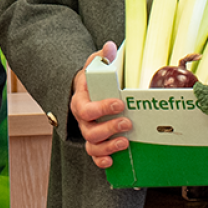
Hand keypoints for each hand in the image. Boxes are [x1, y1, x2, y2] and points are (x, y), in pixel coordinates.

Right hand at [71, 41, 131, 168]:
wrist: (85, 93)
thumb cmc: (93, 82)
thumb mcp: (95, 67)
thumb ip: (102, 58)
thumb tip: (109, 46)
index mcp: (80, 101)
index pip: (86, 108)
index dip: (102, 108)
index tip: (119, 104)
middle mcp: (82, 120)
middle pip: (90, 130)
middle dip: (109, 128)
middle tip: (127, 123)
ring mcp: (88, 132)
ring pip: (92, 145)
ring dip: (108, 147)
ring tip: (125, 142)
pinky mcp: (95, 142)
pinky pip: (94, 156)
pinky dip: (102, 161)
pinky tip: (113, 162)